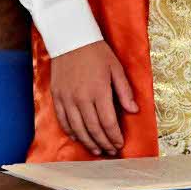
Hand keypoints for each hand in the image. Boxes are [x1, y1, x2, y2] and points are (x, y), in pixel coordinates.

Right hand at [49, 40, 137, 156]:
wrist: (70, 38)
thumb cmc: (96, 52)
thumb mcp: (116, 68)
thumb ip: (125, 91)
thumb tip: (134, 110)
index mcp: (99, 91)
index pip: (108, 122)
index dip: (114, 136)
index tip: (120, 143)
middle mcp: (81, 98)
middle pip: (93, 128)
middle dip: (104, 143)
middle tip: (111, 151)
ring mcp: (67, 97)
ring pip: (77, 128)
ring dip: (88, 142)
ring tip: (96, 150)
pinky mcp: (57, 95)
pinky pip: (63, 119)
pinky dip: (70, 131)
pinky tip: (78, 137)